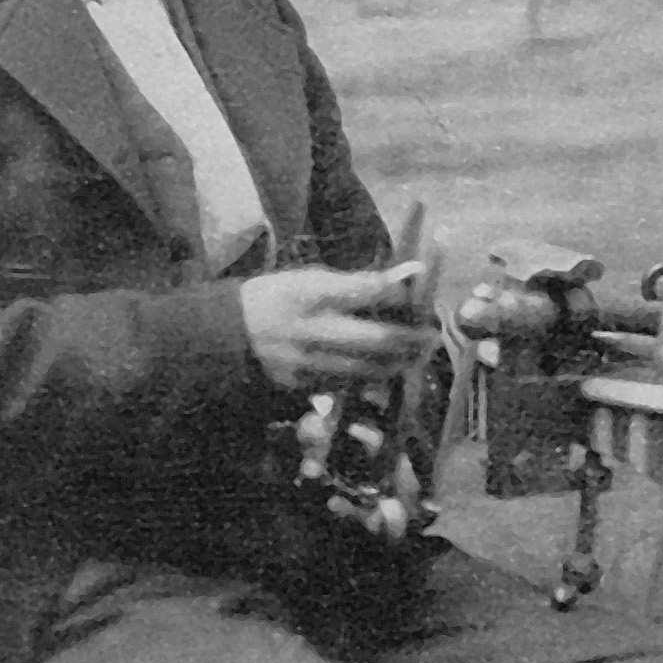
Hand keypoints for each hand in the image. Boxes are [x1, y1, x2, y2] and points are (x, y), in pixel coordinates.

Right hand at [239, 262, 427, 389]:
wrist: (232, 335)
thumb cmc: (276, 298)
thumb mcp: (310, 280)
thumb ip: (356, 283)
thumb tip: (403, 277)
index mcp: (314, 294)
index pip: (368, 291)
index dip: (400, 292)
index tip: (420, 293)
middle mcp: (315, 330)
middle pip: (376, 338)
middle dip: (410, 338)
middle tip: (431, 336)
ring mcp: (311, 362)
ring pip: (368, 367)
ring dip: (399, 362)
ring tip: (417, 354)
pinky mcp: (306, 385)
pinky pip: (349, 384)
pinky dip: (374, 377)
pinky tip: (389, 370)